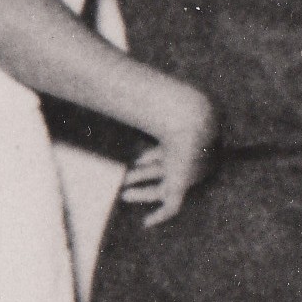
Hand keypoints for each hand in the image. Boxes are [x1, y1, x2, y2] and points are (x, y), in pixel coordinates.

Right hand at [119, 83, 216, 223]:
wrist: (190, 119)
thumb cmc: (171, 109)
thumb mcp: (150, 100)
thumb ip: (133, 92)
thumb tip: (110, 77)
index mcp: (182, 139)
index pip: (166, 152)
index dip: (151, 157)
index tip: (136, 161)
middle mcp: (186, 157)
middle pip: (163, 169)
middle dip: (144, 173)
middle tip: (127, 178)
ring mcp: (185, 172)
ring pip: (162, 188)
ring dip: (144, 192)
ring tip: (125, 195)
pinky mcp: (183, 185)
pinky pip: (171, 207)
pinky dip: (159, 216)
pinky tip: (147, 224)